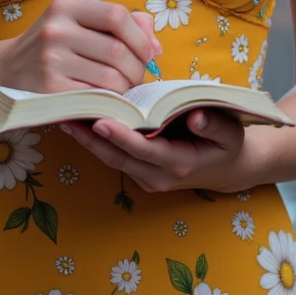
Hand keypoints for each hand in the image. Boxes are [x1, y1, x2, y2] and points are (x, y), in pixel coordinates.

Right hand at [0, 0, 161, 95]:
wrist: (4, 73)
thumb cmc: (51, 48)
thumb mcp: (76, 24)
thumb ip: (118, 26)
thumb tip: (155, 45)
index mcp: (66, 7)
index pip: (117, 15)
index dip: (140, 37)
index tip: (146, 53)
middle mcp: (56, 31)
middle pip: (118, 51)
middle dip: (137, 69)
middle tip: (135, 78)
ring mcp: (51, 62)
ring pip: (112, 79)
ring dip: (126, 89)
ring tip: (121, 90)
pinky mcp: (50, 91)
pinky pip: (97, 99)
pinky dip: (110, 103)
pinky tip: (106, 101)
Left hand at [59, 107, 257, 193]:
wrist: (229, 169)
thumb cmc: (228, 144)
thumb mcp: (230, 132)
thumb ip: (213, 124)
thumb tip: (194, 116)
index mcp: (179, 163)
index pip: (144, 150)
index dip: (121, 137)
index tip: (100, 122)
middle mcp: (158, 176)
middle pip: (118, 158)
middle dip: (91, 139)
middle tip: (67, 116)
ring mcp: (147, 178)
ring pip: (111, 160)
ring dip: (87, 141)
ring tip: (65, 117)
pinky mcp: (140, 173)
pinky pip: (115, 158)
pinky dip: (97, 142)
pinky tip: (80, 123)